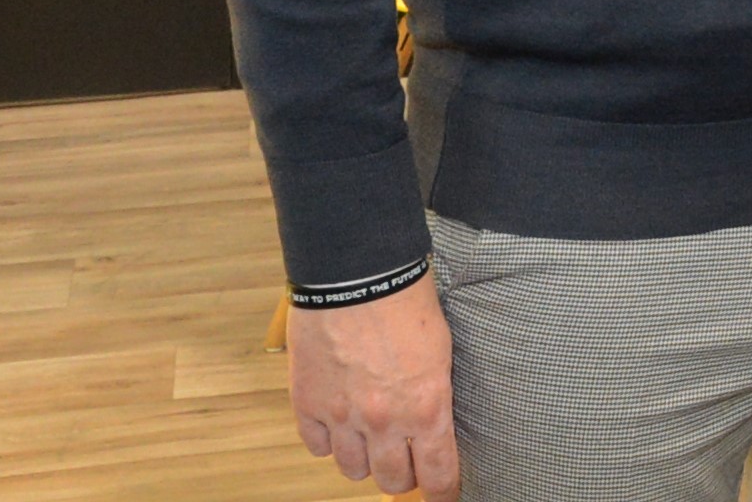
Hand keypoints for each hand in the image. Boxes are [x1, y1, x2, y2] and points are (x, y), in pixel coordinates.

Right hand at [289, 275, 460, 497]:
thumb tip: (432, 425)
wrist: (359, 272)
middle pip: (393, 481)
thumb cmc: (409, 302)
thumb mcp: (441, 352)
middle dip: (403, 476)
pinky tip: (338, 422)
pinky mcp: (308, 404)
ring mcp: (343, 417)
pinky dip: (328, 441)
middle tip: (406, 462)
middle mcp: (385, 422)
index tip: (443, 499)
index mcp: (427, 408)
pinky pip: (318, 447)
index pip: (438, 475)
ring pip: (352, 470)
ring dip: (364, 459)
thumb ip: (433, 396)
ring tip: (370, 438)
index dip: (442, 494)